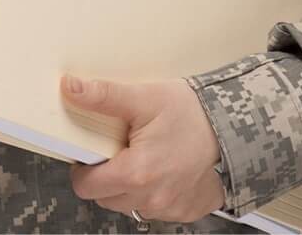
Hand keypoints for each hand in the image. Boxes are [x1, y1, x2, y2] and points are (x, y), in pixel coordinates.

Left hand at [61, 73, 227, 224]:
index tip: (92, 151)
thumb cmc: (190, 113)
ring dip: (127, 186)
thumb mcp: (143, 97)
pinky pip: (153, 208)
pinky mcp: (183, 212)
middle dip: (105, 176)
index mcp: (136, 174)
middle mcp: (152, 199)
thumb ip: (104, 96)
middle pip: (105, 198)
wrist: (230, 128)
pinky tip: (161, 169)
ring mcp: (168, 210)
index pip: (86, 186)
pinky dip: (151, 192)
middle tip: (120, 147)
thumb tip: (71, 89)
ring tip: (142, 155)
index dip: (83, 167)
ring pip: (128, 205)